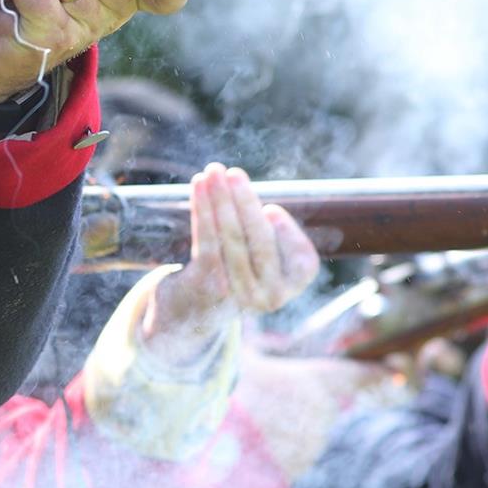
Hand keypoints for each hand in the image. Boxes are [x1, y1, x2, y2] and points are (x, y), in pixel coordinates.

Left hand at [138, 164, 319, 357]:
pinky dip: (204, 210)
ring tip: (213, 172)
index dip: (288, 232)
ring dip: (221, 198)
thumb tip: (265, 209)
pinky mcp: (208, 286)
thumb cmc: (229, 272)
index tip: (270, 209)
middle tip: (233, 173)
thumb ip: (269, 234)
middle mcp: (268, 298)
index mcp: (289, 290)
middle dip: (246, 201)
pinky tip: (199, 188)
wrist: (186, 315)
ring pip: (233, 237)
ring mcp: (238, 295)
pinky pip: (209, 240)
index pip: (302, 258)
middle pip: (262, 240)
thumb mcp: (258, 260)